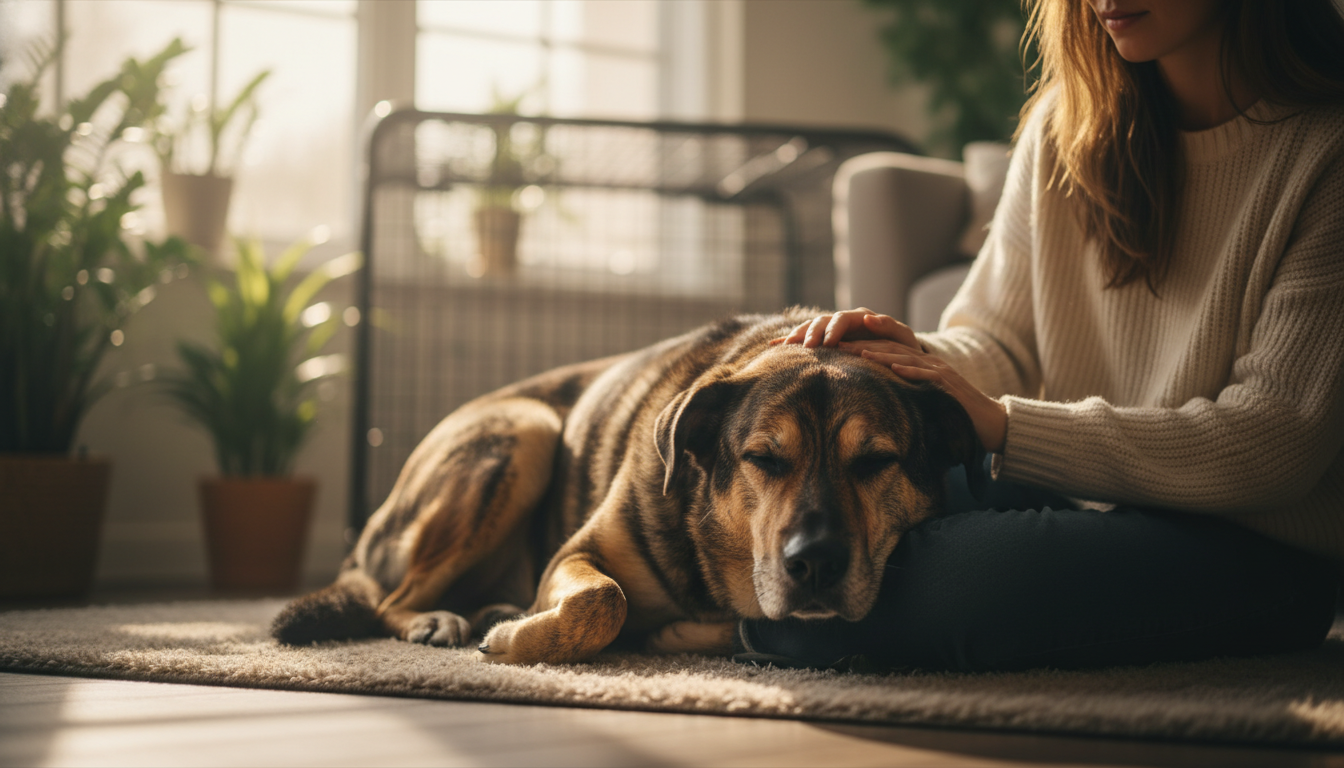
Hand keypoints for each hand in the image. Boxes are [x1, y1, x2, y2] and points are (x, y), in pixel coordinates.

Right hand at [772, 309, 919, 349]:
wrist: (898, 354)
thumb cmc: (903, 347)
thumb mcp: (903, 337)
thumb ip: (890, 326)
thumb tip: (870, 317)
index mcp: (860, 318)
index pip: (842, 318)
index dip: (833, 329)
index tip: (828, 344)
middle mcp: (843, 321)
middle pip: (822, 321)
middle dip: (812, 333)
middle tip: (807, 348)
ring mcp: (832, 330)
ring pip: (810, 327)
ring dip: (798, 336)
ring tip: (786, 347)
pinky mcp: (824, 340)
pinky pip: (804, 338)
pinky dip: (789, 340)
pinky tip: (774, 345)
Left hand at [839, 339, 1007, 453]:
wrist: (990, 423)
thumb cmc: (953, 416)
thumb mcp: (922, 401)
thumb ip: (902, 395)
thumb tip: (871, 401)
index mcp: (919, 365)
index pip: (886, 350)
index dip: (862, 346)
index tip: (837, 346)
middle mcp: (928, 363)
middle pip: (891, 348)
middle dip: (863, 344)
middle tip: (837, 343)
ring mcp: (939, 372)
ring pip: (905, 357)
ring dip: (881, 354)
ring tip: (858, 352)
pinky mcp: (949, 385)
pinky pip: (928, 375)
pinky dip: (910, 370)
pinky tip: (894, 368)